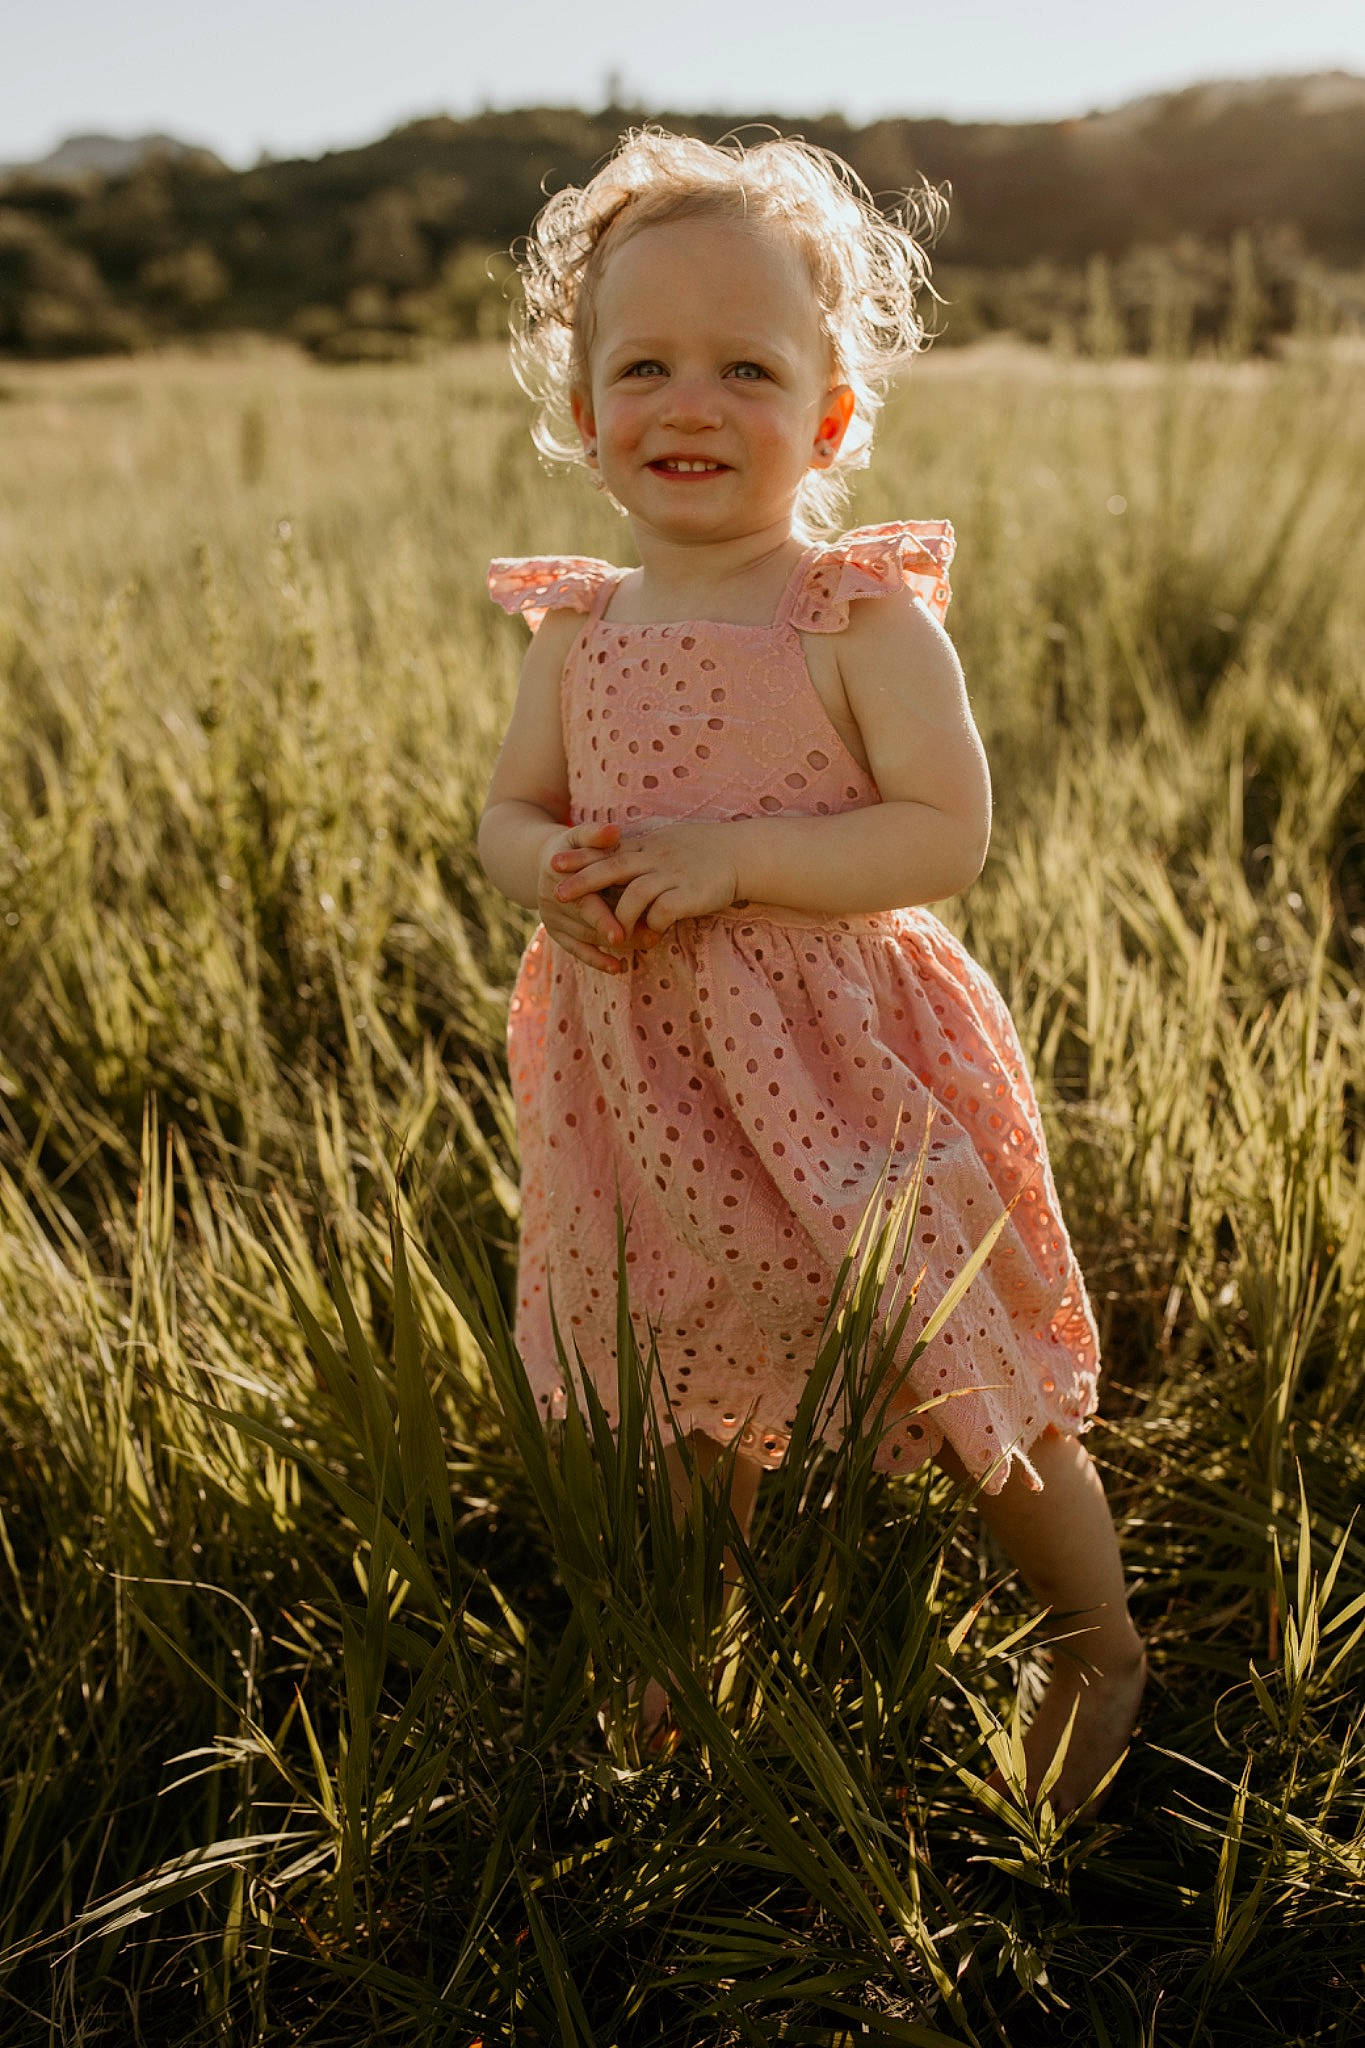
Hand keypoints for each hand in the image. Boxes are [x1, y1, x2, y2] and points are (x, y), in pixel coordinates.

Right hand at [537, 821, 662, 974]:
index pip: (584, 904)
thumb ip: (595, 834)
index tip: (622, 934)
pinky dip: (597, 960)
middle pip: (590, 926)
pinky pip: (577, 951)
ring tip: (649, 944)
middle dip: (622, 933)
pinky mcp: (557, 933)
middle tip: (653, 938)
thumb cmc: (573, 845)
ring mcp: (554, 920)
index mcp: (560, 879)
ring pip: (588, 939)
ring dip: (618, 945)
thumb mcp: (579, 835)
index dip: (604, 919)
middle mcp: (554, 903)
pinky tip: (618, 967)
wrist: (545, 861)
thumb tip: (613, 832)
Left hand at [550, 820, 739, 940]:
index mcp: (648, 846)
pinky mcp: (689, 894)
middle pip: (611, 868)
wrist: (744, 854)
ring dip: (620, 919)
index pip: (607, 851)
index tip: (554, 863)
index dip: (580, 857)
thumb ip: (644, 852)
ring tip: (615, 938)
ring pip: (634, 896)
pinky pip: (661, 913)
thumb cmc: (706, 852)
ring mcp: (672, 875)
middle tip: (559, 895)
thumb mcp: (670, 842)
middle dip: (583, 882)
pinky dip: (651, 927)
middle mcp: (656, 858)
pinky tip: (651, 937)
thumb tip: (622, 860)